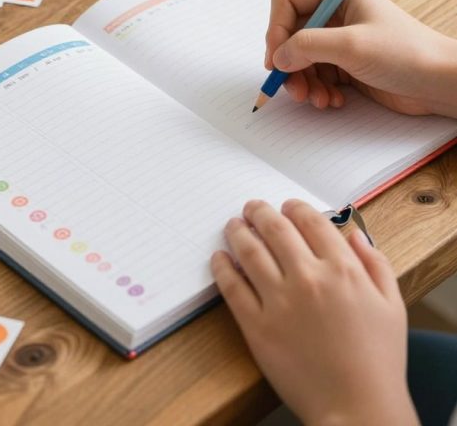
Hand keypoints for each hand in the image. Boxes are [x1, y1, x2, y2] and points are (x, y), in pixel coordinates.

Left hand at [212, 200, 418, 425]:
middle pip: (275, 229)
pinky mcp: (257, 327)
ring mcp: (280, 302)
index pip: (311, 221)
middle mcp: (308, 278)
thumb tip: (354, 235)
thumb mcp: (392, 305)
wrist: (357, 410)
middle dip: (260, 212)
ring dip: (238, 232)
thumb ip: (375, 264)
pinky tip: (220, 259)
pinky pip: (232, 287)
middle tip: (252, 208)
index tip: (286, 206)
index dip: (295, 208)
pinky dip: (222, 267)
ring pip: (250, 252)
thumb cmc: (379, 362)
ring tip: (233, 225)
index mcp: (342, 269)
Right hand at [265, 0, 456, 116]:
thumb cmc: (406, 53)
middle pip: (290, 32)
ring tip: (316, 98)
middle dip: (288, 62)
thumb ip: (307, 46)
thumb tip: (278, 57)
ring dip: (302, 81)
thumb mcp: (351, 45)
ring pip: (300, 58)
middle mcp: (335, 12)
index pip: (287, 0)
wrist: (439, 82)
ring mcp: (340, 39)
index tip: (276, 57)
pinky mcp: (346, 63)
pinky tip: (332, 100)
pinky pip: (315, 74)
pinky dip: (317, 89)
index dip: (276, 27)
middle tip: (292, 86)